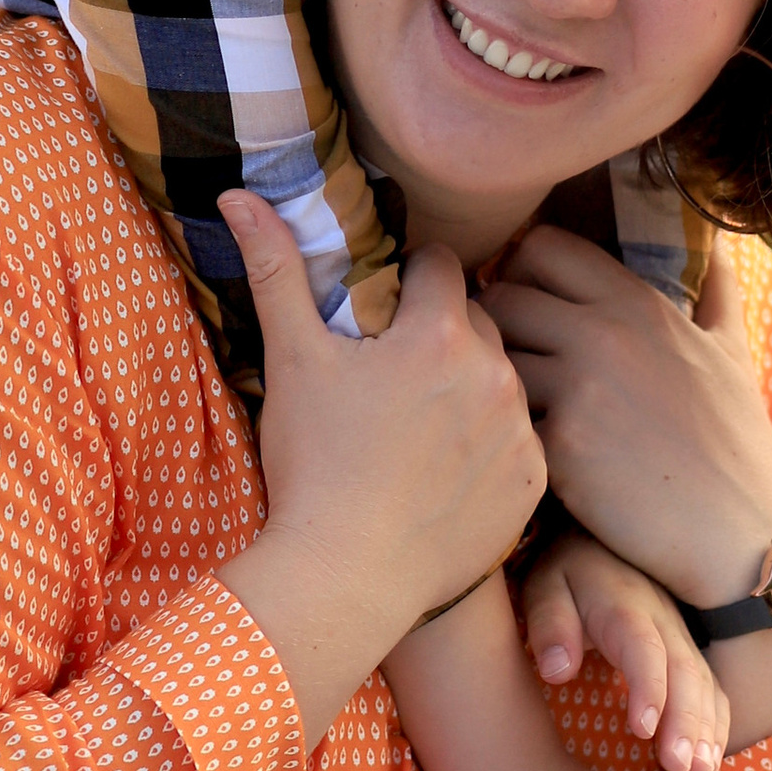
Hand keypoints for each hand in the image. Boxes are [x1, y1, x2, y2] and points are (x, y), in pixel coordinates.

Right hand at [216, 193, 546, 747]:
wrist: (346, 578)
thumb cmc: (314, 465)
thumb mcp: (291, 361)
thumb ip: (276, 270)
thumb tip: (236, 193)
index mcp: (440, 332)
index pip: (442, 267)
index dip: (410, 283)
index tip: (386, 313)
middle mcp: (497, 373)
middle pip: (477, 322)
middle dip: (441, 336)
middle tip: (397, 377)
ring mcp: (522, 431)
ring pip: (502, 381)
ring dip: (470, 390)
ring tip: (420, 430)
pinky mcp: (534, 485)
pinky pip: (519, 443)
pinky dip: (490, 449)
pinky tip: (447, 473)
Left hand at [478, 225, 771, 612]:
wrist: (742, 534)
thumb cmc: (737, 444)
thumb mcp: (733, 353)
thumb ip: (719, 293)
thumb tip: (718, 248)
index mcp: (636, 301)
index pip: (542, 246)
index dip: (520, 270)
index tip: (525, 304)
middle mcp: (602, 333)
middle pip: (500, 296)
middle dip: (491, 324)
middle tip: (500, 359)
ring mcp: (577, 389)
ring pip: (488, 357)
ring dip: (486, 379)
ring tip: (499, 405)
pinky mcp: (558, 448)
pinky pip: (500, 420)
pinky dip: (500, 432)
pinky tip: (512, 451)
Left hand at [520, 533, 729, 770]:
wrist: (600, 545)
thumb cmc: (566, 575)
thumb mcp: (545, 589)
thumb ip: (550, 626)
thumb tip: (556, 671)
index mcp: (624, 606)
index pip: (643, 648)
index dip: (649, 687)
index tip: (643, 729)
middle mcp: (663, 622)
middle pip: (684, 671)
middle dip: (685, 720)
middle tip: (681, 764)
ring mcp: (681, 636)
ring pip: (704, 683)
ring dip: (706, 728)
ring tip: (699, 770)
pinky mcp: (688, 651)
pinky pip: (711, 687)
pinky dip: (716, 723)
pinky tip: (710, 757)